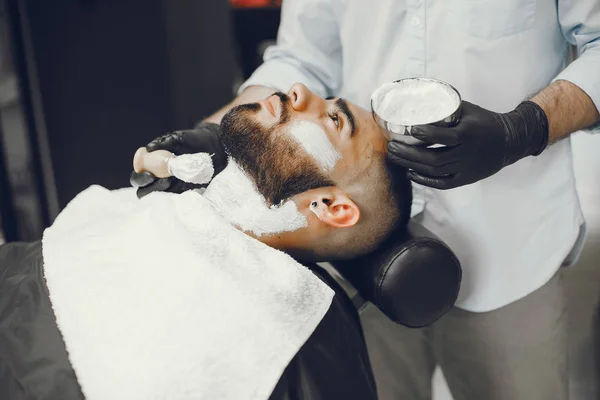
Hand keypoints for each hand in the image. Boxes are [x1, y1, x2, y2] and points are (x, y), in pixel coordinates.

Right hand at [130, 122, 227, 197]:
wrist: (214, 147)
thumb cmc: (192, 141)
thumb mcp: (179, 138)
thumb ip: (164, 141)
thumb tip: (149, 149)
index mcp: (150, 167)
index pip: (137, 179)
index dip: (140, 179)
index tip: (150, 175)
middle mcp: (158, 179)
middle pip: (145, 191)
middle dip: (151, 188)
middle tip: (165, 181)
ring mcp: (171, 188)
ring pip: (160, 197)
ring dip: (165, 193)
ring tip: (175, 182)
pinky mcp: (185, 193)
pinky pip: (178, 200)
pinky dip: (180, 197)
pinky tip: (186, 189)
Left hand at [387, 101, 548, 188]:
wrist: (509, 141)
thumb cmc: (483, 122)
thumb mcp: (468, 110)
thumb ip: (444, 108)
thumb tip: (416, 100)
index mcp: (469, 134)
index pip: (446, 137)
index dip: (427, 135)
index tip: (411, 129)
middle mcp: (467, 153)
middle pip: (434, 158)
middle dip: (409, 154)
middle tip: (392, 147)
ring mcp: (465, 168)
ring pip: (435, 171)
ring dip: (411, 165)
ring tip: (395, 157)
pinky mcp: (465, 179)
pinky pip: (442, 183)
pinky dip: (424, 180)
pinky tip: (410, 173)